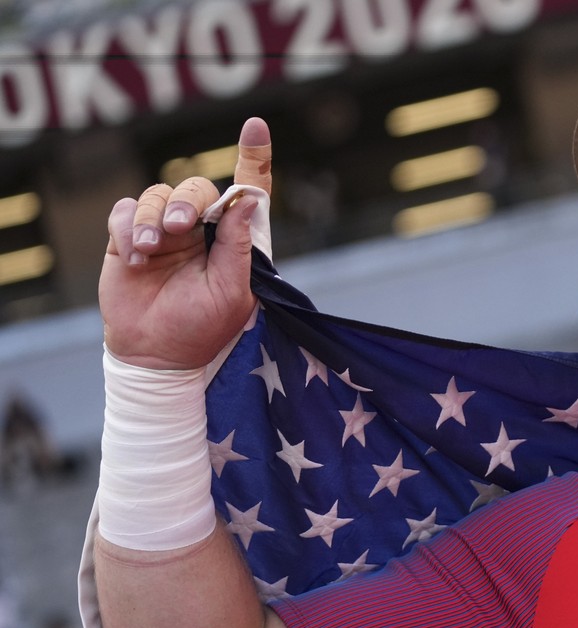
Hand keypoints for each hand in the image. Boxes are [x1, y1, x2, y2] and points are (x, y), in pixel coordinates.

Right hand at [100, 117, 274, 370]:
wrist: (156, 353)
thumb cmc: (202, 327)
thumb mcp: (232, 291)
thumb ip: (238, 245)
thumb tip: (248, 199)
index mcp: (233, 241)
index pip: (246, 192)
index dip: (253, 158)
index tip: (255, 126)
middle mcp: (200, 229)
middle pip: (195, 187)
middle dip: (186, 200)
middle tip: (179, 228)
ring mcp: (163, 230)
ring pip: (157, 194)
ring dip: (153, 218)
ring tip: (150, 250)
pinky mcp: (128, 236)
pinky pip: (125, 209)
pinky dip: (129, 226)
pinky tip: (135, 256)